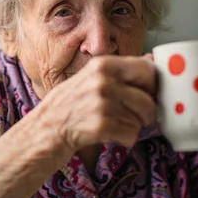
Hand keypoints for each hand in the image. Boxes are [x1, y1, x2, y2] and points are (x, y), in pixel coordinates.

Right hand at [40, 56, 156, 152]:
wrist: (45, 130)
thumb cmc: (70, 105)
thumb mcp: (91, 78)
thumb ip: (121, 71)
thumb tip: (151, 59)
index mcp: (103, 65)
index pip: (147, 68)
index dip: (153, 85)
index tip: (149, 93)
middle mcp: (104, 81)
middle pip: (148, 98)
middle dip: (147, 111)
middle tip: (137, 116)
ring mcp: (102, 103)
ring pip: (142, 118)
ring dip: (134, 126)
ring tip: (116, 125)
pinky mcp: (102, 126)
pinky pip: (132, 134)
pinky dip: (126, 139)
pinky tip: (111, 135)